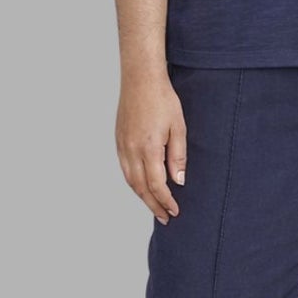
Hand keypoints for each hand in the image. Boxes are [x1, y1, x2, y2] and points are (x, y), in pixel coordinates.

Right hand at [116, 67, 187, 222]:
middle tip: (165, 217)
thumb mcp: (179, 127)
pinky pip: (124, 169)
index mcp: (149, 148)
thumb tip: (178, 181)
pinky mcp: (118, 140)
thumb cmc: (163, 100)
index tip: (174, 211)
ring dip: (142, 196)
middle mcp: (132, 150)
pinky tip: (141, 186)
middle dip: (153, 205)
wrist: (140, 79)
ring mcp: (122, 146)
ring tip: (154, 206)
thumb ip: (178, 155)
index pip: (157, 185)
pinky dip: (133, 182)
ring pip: (130, 180)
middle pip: (141, 188)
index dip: (166, 201)